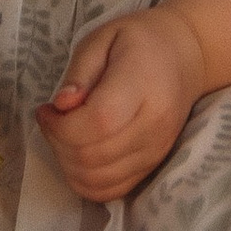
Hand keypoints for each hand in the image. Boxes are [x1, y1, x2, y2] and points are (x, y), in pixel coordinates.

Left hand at [34, 4, 205, 200]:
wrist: (185, 55)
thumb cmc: (138, 41)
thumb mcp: (102, 39)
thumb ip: (79, 73)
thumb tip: (61, 106)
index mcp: (142, 84)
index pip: (97, 122)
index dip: (61, 126)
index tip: (46, 109)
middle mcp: (153, 125)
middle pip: (93, 157)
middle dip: (58, 144)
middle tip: (51, 121)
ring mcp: (155, 150)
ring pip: (99, 180)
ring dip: (68, 165)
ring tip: (64, 137)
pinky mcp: (152, 165)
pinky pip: (112, 191)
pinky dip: (86, 181)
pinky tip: (79, 155)